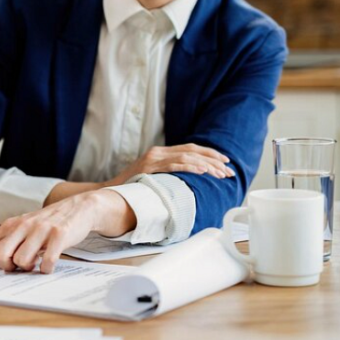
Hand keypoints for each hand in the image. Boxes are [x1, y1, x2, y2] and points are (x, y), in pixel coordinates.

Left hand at [0, 190, 132, 274]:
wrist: (78, 208)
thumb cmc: (45, 225)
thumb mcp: (22, 231)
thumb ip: (4, 245)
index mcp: (9, 227)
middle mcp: (22, 226)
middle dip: (7, 267)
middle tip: (20, 265)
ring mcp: (40, 230)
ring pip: (21, 261)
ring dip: (29, 268)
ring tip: (38, 260)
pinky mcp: (58, 235)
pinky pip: (46, 262)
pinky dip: (47, 268)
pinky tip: (50, 263)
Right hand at [107, 144, 233, 185]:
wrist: (110, 191)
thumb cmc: (132, 188)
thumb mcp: (152, 177)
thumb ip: (167, 174)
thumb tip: (190, 182)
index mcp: (160, 153)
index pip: (190, 148)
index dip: (210, 154)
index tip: (225, 162)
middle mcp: (157, 152)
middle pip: (192, 150)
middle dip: (214, 160)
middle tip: (229, 171)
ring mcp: (153, 158)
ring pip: (187, 156)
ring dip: (207, 165)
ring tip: (220, 174)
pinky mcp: (149, 167)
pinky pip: (175, 164)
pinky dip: (191, 166)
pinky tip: (203, 171)